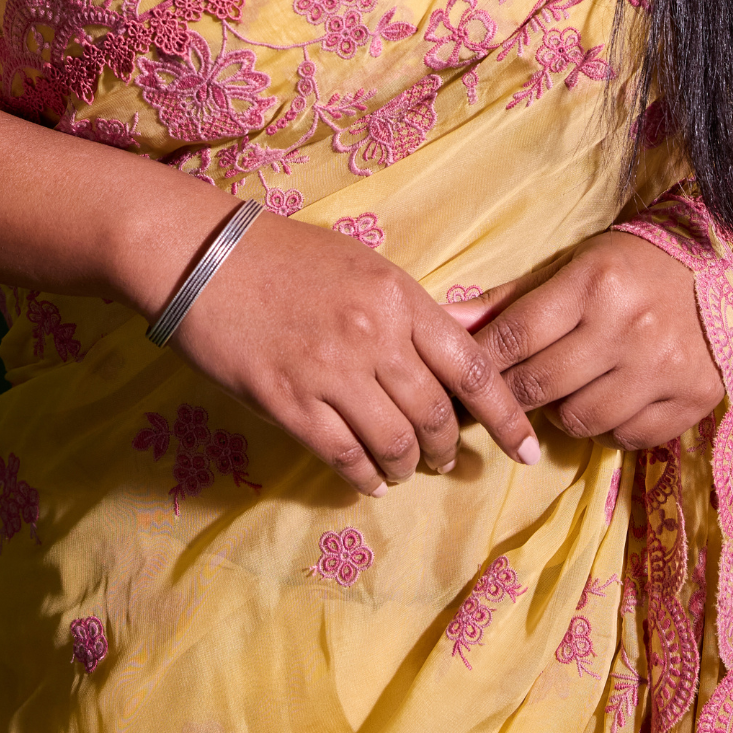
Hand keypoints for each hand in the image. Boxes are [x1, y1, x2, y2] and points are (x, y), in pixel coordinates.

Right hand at [171, 211, 541, 496]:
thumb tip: (460, 351)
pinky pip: (344, 457)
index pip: (471, 367)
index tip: (527, 449)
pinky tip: (369, 477)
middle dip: (448, 449)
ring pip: (394, 444)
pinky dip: (365, 476)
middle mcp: (372, 335)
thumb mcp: (362, 265)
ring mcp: (328, 372)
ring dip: (407, 465)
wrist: (205, 256)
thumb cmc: (286, 255)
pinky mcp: (287, 402)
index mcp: (397, 296)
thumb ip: (410, 311)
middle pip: (435, 416)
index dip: (506, 416)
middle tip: (447, 460)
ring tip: (404, 467)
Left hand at [448, 231, 723, 449]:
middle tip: (510, 389)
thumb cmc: (631, 265)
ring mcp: (664, 368)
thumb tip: (446, 321)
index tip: (465, 374)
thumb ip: (509, 300)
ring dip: (562, 410)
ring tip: (568, 388)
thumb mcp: (571, 266)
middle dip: (513, 392)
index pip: (516, 335)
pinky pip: (626, 437)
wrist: (720, 267)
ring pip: (579, 420)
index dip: (483, 361)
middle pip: (540, 384)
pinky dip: (609, 426)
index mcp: (595, 283)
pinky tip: (611, 398)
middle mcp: (630, 327)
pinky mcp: (693, 399)